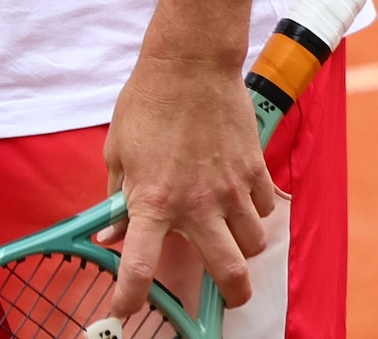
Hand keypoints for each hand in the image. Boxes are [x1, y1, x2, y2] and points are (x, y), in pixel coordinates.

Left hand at [97, 55, 277, 316]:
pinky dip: (254, 214)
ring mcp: (230, 190)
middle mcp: (196, 204)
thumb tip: (113, 234)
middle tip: (225, 293)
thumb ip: (118, 198)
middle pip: (229, 275)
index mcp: (152, 200)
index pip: (140, 264)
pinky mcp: (254, 172)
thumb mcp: (117, 152)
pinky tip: (238, 197)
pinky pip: (264, 212)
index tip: (124, 312)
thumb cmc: (146, 104)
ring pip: (253, 245)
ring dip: (242, 247)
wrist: (189, 64)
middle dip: (231, 295)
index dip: (131, 297)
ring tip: (227, 231)